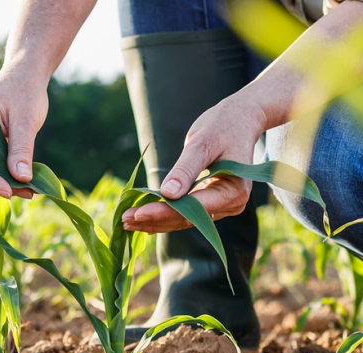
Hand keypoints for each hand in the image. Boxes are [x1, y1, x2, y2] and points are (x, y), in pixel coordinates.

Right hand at [0, 68, 48, 198]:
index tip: (8, 191)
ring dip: (7, 182)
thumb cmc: (24, 91)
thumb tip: (22, 179)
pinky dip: (10, 175)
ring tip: (31, 191)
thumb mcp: (25, 120)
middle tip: (26, 193)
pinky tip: (28, 183)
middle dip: (0, 183)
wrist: (26, 76)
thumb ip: (21, 149)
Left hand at [122, 96, 266, 232]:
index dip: (164, 212)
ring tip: (126, 221)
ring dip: (155, 221)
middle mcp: (231, 204)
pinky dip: (164, 215)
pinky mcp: (211, 203)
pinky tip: (141, 218)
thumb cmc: (223, 126)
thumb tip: (168, 194)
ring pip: (184, 220)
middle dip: (155, 219)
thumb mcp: (203, 142)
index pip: (194, 208)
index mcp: (234, 191)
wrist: (239, 120)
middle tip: (124, 219)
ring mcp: (222, 206)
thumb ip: (186, 169)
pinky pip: (186, 213)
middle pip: (187, 219)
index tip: (138, 213)